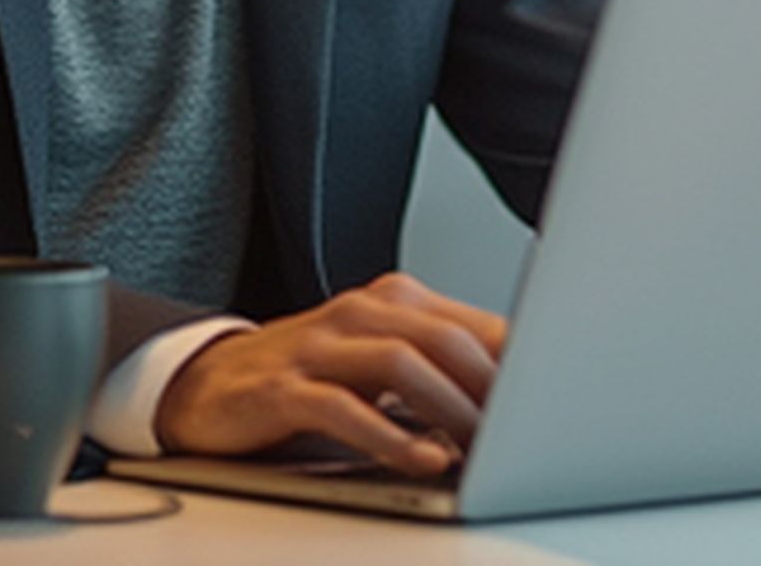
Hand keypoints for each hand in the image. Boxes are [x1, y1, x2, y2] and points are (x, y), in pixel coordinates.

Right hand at [153, 272, 505, 473]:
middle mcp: (357, 312)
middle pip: (442, 336)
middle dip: (490, 386)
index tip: (554, 400)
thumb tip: (517, 400)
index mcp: (390, 300)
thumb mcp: (376, 363)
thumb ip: (437, 370)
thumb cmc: (306, 377)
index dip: (517, 361)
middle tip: (524, 431)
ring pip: (401, 363)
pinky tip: (422, 461)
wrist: (206, 384)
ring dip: (449, 410)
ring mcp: (318, 347)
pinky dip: (391, 437)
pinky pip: (344, 408)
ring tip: (479, 447)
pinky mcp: (283, 388)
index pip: (470, 320)